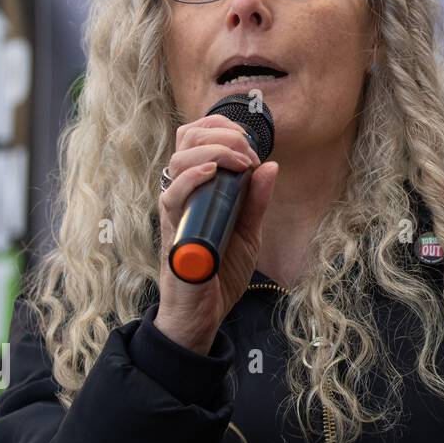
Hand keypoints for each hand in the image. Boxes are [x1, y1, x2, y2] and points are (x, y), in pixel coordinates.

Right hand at [156, 113, 277, 353]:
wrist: (203, 314)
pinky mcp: (172, 230)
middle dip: (222, 133)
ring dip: (214, 150)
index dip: (224, 129)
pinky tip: (212, 173)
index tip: (252, 144)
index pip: (198, 137)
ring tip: (240, 162)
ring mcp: (175, 210)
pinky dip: (193, 177)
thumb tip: (271, 166)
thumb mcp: (249, 231)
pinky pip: (172, 195)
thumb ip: (257, 201)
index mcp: (199, 187)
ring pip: (179, 159)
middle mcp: (182, 192)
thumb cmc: (219, 271)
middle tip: (248, 152)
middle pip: (186, 138)